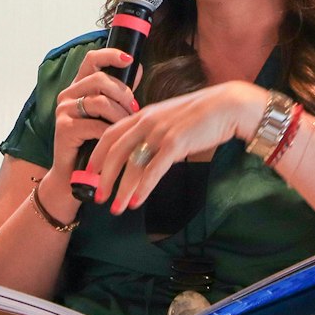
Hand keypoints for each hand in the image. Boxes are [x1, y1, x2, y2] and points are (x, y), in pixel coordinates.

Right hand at [48, 45, 139, 202]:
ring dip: (120, 116)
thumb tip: (138, 69)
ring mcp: (64, 110)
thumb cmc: (94, 142)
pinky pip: (96, 125)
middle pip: (100, 79)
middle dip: (123, 94)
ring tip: (127, 127)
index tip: (130, 59)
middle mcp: (68, 94)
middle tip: (134, 109)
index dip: (111, 56)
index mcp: (78, 87)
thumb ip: (118, 93)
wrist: (74, 174)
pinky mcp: (64, 128)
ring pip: (100, 102)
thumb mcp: (107, 113)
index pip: (92, 59)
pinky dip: (111, 133)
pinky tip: (116, 140)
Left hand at [85, 79, 263, 213]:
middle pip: (115, 152)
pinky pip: (153, 170)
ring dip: (122, 189)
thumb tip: (144, 151)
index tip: (89, 173)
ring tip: (116, 208)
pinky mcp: (175, 144)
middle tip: (98, 197)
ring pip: (132, 165)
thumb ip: (153, 132)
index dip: (98, 155)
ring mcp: (159, 132)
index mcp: (142, 115)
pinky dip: (143, 187)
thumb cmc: (200, 115)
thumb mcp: (168, 118)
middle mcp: (146, 122)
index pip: (110, 135)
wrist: (226, 106)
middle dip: (104, 177)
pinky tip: (136, 201)